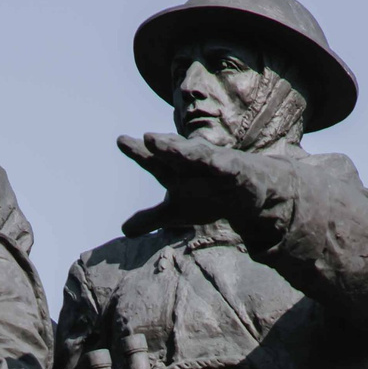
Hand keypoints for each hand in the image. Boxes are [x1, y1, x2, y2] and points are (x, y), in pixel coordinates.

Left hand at [116, 132, 247, 230]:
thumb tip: (124, 230)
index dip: (138, 151)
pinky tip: (216, 163)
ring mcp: (215, 165)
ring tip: (182, 148)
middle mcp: (192, 163)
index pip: (154, 160)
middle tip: (148, 138)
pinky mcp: (236, 172)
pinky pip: (229, 169)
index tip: (121, 140)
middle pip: (176, 153)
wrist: (247, 192)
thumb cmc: (207, 195)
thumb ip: (150, 218)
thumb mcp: (176, 211)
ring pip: (201, 157)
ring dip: (188, 151)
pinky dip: (223, 166)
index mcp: (175, 170)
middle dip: (164, 145)